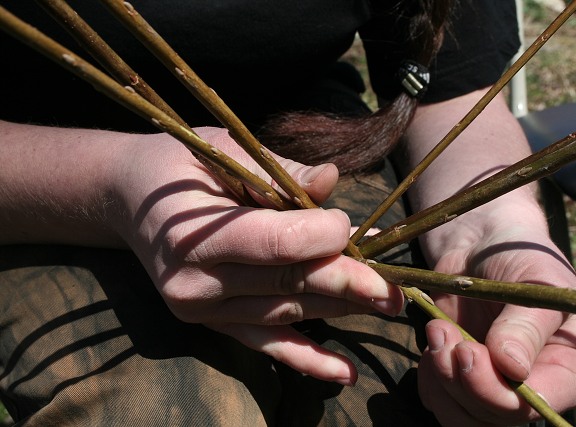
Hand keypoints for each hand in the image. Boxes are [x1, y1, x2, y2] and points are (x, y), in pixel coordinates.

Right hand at [108, 127, 402, 384]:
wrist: (128, 198)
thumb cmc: (177, 166)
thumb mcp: (221, 150)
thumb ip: (277, 171)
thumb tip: (331, 182)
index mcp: (193, 237)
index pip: (276, 244)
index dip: (324, 236)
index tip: (353, 224)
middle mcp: (195, 284)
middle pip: (289, 284)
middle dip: (349, 283)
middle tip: (397, 289)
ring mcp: (203, 311)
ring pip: (287, 312)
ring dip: (341, 309)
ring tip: (387, 304)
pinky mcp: (213, 325)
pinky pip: (266, 345)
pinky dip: (308, 360)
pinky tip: (345, 372)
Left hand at [416, 206, 575, 425]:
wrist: (484, 246)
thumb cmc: (522, 257)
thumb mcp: (535, 282)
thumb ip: (526, 326)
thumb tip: (513, 369)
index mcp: (571, 372)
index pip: (532, 405)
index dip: (494, 388)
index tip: (466, 350)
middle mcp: (535, 390)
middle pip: (492, 415)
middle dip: (459, 378)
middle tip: (442, 331)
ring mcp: (496, 388)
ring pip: (462, 416)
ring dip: (440, 378)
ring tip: (436, 331)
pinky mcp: (463, 381)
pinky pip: (440, 402)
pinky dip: (428, 378)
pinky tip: (433, 342)